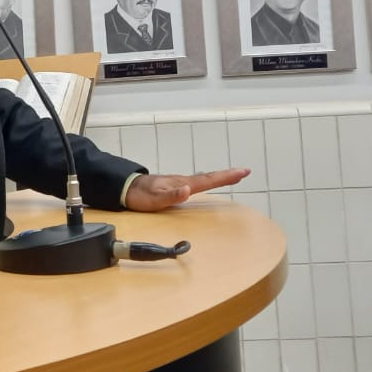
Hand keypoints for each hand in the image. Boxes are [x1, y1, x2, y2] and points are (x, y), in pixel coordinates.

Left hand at [124, 168, 250, 211]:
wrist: (126, 188)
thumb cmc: (140, 195)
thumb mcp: (154, 200)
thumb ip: (171, 196)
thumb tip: (188, 190)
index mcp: (182, 184)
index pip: (207, 180)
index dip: (225, 177)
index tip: (242, 172)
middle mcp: (183, 181)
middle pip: (209, 177)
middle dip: (227, 175)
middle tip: (244, 171)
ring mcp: (180, 183)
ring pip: (204, 179)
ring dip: (219, 177)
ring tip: (233, 175)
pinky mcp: (176, 186)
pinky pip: (197, 183)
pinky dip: (208, 181)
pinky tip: (209, 183)